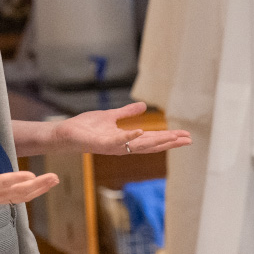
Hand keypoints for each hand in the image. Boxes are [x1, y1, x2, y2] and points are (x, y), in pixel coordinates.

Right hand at [0, 138, 58, 216]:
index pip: (1, 184)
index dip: (16, 180)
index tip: (32, 176)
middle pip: (18, 193)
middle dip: (38, 186)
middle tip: (54, 177)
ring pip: (20, 197)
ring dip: (38, 189)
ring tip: (54, 180)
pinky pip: (16, 198)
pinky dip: (30, 193)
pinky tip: (41, 187)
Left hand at [57, 101, 191, 154]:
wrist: (65, 133)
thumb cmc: (86, 127)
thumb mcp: (111, 116)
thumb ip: (127, 112)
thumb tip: (145, 107)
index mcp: (126, 139)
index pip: (152, 139)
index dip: (169, 138)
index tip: (185, 136)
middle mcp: (123, 146)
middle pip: (151, 145)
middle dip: (169, 142)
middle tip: (188, 140)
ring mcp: (113, 146)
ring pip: (139, 145)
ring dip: (157, 141)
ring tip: (173, 137)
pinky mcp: (101, 144)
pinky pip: (118, 141)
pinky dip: (131, 137)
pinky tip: (143, 131)